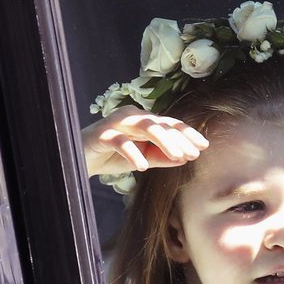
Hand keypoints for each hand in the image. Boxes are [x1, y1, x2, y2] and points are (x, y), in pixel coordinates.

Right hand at [82, 106, 208, 175]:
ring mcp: (116, 123)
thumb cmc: (112, 156)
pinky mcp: (102, 134)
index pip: (169, 123)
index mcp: (143, 121)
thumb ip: (162, 158)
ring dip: (163, 141)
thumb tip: (187, 158)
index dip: (187, 133)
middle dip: (180, 138)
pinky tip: (142, 166)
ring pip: (144, 126)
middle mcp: (132, 117)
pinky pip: (120, 141)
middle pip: (161, 123)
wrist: (79, 159)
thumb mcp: (142, 159)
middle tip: (194, 153)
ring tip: (176, 156)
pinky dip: (132, 153)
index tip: (204, 146)